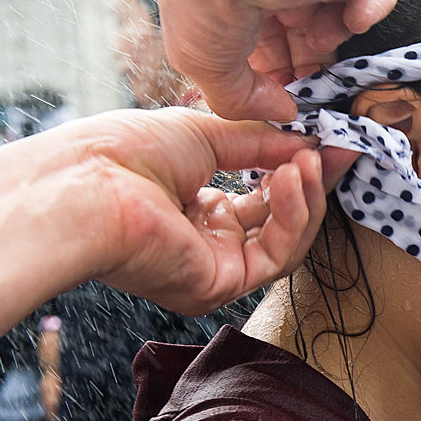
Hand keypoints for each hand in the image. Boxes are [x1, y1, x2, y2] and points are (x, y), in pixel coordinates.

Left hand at [72, 108, 357, 314]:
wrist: (85, 184)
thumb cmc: (122, 153)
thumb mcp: (205, 133)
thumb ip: (261, 142)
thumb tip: (308, 143)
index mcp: (195, 209)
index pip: (263, 197)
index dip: (298, 170)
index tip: (329, 143)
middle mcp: (205, 244)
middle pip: (281, 223)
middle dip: (311, 184)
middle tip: (335, 151)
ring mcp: (212, 269)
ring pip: (286, 243)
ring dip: (305, 199)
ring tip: (308, 160)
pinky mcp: (217, 286)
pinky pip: (275, 256)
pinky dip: (292, 216)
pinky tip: (292, 178)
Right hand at [154, 0, 420, 121]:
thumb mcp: (199, 63)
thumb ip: (236, 99)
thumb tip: (280, 110)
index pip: (256, 35)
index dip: (271, 69)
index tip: (282, 96)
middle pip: (301, 26)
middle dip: (307, 58)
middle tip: (313, 82)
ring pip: (337, 8)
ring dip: (333, 33)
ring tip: (324, 35)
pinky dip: (374, 5)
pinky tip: (354, 13)